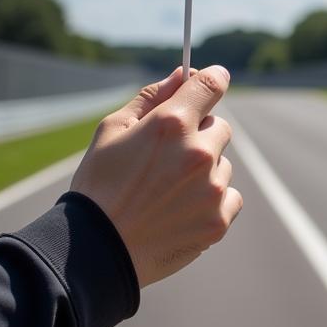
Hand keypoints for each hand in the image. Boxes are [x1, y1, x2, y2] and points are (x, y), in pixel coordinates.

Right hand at [70, 66, 242, 287]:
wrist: (96, 251)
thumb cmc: (98, 186)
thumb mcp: (112, 130)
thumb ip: (151, 97)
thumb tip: (181, 75)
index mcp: (171, 123)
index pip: (212, 83)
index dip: (212, 80)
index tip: (210, 83)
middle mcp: (198, 152)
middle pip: (220, 126)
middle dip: (200, 134)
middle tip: (169, 156)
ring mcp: (212, 188)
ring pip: (223, 165)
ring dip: (205, 171)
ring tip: (167, 191)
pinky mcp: (218, 220)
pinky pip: (231, 196)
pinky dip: (213, 200)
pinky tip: (182, 209)